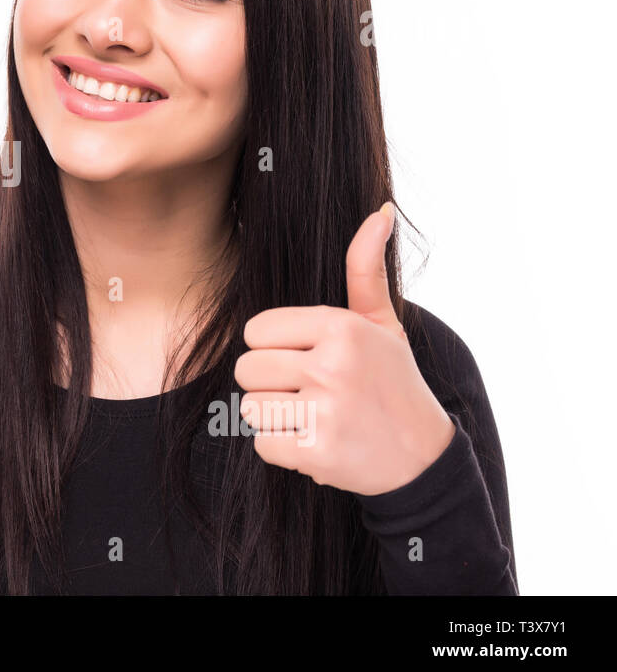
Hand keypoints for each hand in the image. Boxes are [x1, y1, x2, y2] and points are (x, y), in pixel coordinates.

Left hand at [235, 203, 455, 495]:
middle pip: (246, 368)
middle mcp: (333, 365)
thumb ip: (365, 269)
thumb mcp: (382, 324)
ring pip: (251, 407)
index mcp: (341, 327)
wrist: (424, 460)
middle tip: (309, 392)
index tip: (305, 358)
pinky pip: (261, 444)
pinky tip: (316, 441)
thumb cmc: (393, 383)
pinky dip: (283, 449)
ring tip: (314, 416)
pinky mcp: (317, 452)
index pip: (256, 330)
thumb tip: (380, 211)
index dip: (273, 347)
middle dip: (270, 383)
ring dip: (275, 417)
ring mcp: (326, 411)